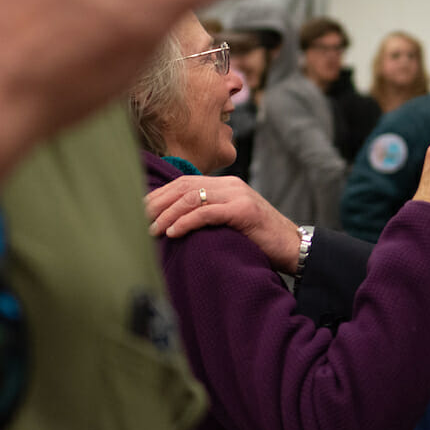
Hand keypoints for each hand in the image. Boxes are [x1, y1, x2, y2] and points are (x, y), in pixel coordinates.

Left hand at [146, 175, 301, 272]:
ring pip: (192, 197)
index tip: (139, 210)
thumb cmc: (259, 240)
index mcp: (225, 185)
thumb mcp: (230, 223)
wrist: (293, 246)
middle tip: (137, 219)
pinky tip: (173, 232)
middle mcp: (230, 185)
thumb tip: (173, 226)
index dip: (159, 195)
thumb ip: (208, 216)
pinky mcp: (244, 211)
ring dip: (167, 214)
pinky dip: (187, 222)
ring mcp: (237, 195)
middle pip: (183, 186)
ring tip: (151, 230)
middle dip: (157, 203)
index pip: (183, 182)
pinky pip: (208, 212)